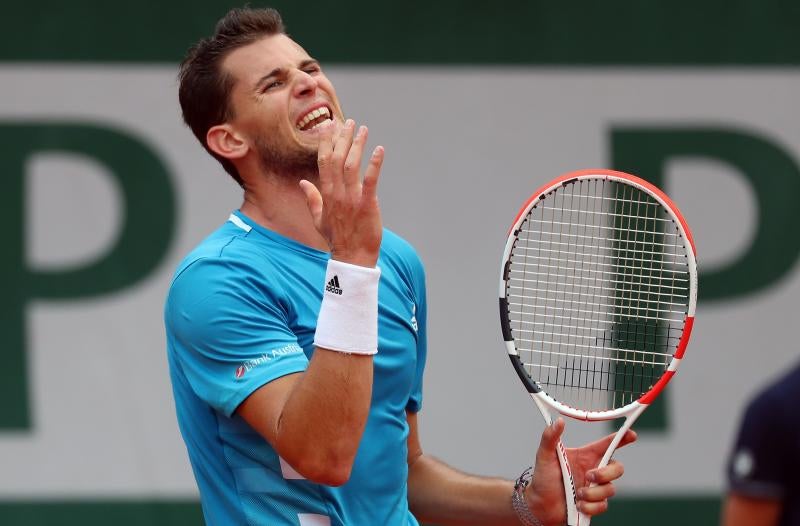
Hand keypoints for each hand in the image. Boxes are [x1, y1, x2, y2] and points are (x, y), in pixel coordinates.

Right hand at [299, 119, 383, 267]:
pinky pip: (371, 181)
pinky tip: (379, 150)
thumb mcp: (319, 219)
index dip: (325, 142)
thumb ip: (311, 198)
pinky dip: (375, 164)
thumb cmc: (337, 238)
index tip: (328, 126)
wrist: (352, 256)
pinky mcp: (367, 205)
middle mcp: (337, 193)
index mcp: (326, 194)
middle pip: (336, 159)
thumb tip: (303, 183)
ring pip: (351, 165)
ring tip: (363, 129)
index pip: (323, 162)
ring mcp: (351, 198)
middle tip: (348, 122)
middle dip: (342, 138)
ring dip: (357, 145)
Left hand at [525, 418, 636, 524]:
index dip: (621, 439)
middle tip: (589, 476)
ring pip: (610, 489)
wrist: (540, 506)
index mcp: (585, 457)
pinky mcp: (594, 504)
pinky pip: (603, 505)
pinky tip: (578, 505)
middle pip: (617, 468)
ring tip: (577, 494)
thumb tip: (558, 421)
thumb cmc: (542, 479)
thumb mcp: (544, 456)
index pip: (607, 445)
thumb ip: (550, 438)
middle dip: (606, 473)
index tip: (631, 434)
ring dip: (593, 493)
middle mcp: (593, 471)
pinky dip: (590, 506)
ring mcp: (595, 489)